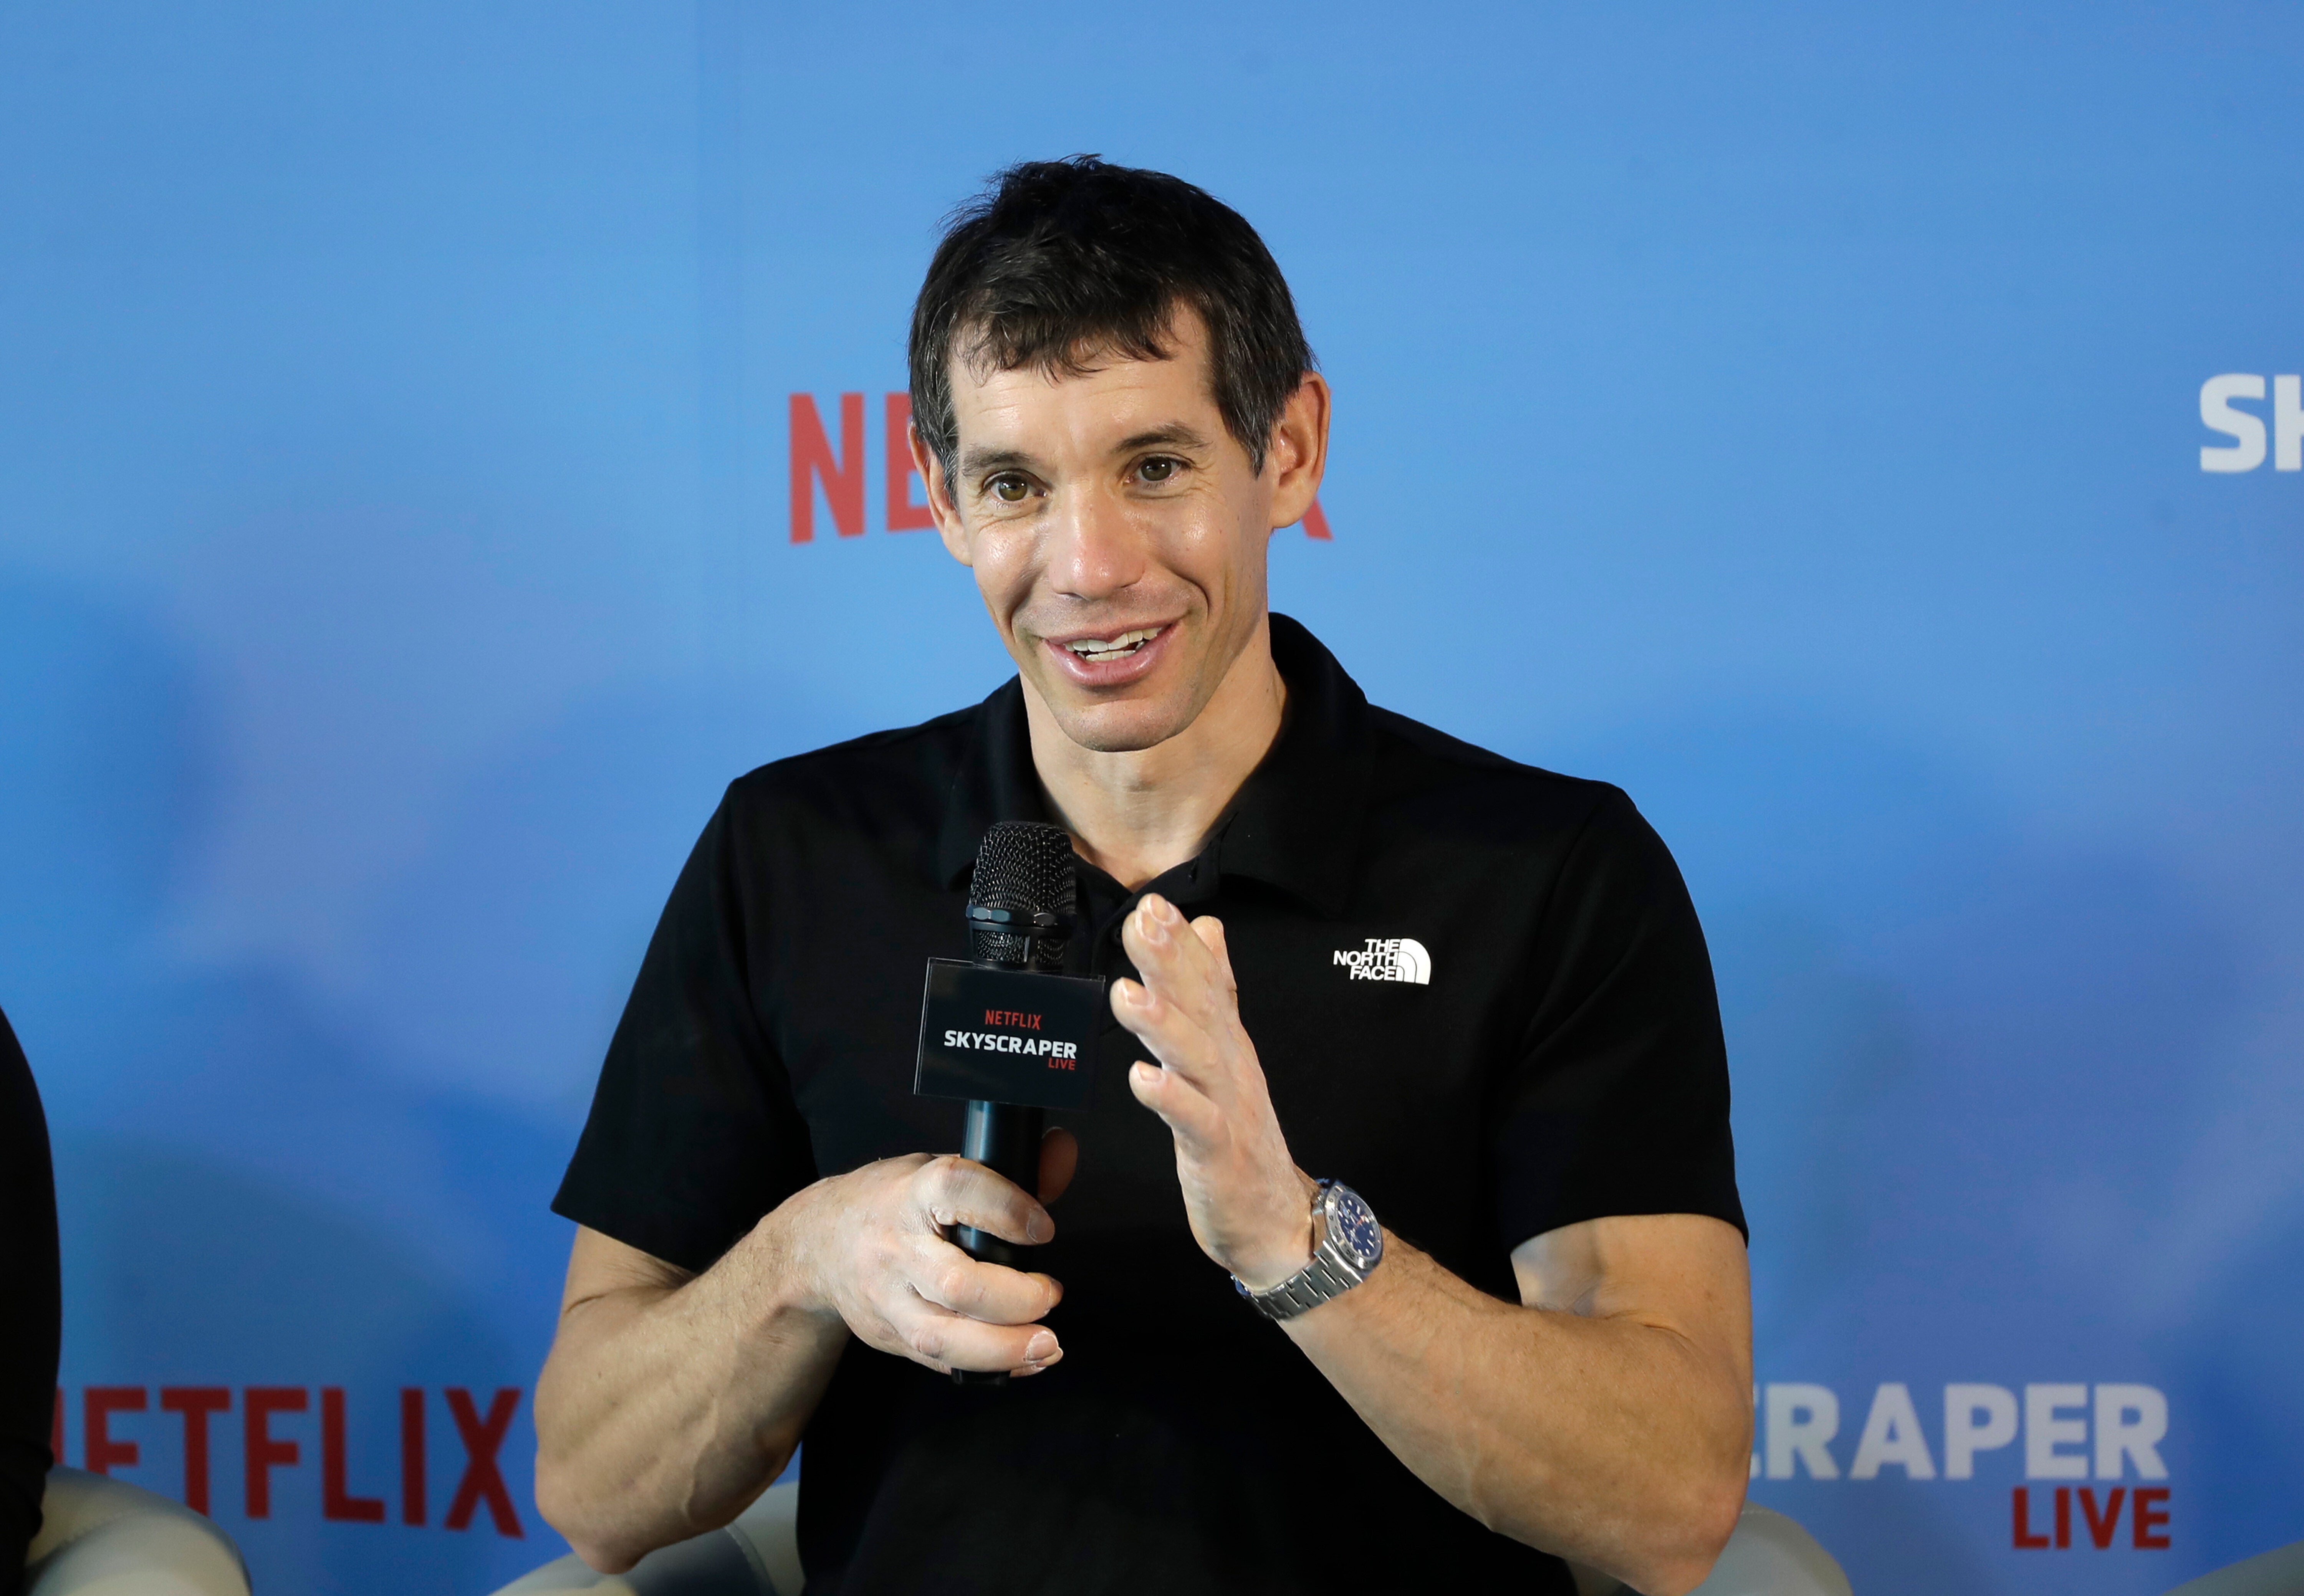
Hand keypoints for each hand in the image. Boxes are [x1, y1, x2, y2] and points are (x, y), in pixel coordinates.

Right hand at [783, 1131, 1075, 1375]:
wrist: (817, 1246)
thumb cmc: (890, 1203)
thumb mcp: (937, 1170)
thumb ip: (1008, 1169)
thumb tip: (1063, 1152)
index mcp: (910, 1194)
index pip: (956, 1191)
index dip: (1006, 1209)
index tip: (1043, 1229)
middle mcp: (895, 1248)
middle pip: (956, 1284)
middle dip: (1016, 1298)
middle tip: (1051, 1293)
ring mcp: (889, 1299)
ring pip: (944, 1337)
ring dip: (1004, 1348)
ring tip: (1047, 1344)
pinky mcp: (890, 1336)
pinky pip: (942, 1362)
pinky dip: (991, 1367)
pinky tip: (1026, 1360)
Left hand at [1114, 894, 1314, 1288]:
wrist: (1276, 1219)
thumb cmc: (1241, 1138)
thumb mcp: (1227, 1056)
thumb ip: (1216, 993)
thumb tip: (1208, 929)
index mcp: (1226, 1044)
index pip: (1207, 982)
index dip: (1181, 943)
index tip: (1153, 903)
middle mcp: (1229, 1068)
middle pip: (1202, 1007)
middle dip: (1172, 962)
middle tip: (1144, 921)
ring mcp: (1228, 1110)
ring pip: (1197, 1058)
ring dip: (1164, 1024)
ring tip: (1128, 994)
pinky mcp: (1219, 1155)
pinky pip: (1195, 1124)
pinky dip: (1170, 1099)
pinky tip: (1142, 1078)